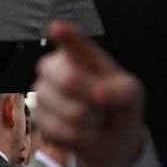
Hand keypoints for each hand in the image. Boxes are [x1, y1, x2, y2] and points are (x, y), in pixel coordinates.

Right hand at [32, 21, 146, 166]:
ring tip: (93, 119)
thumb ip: (118, 90)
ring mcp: (43, 92)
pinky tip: (80, 131)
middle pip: (68, 80)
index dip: (66, 35)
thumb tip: (97, 94)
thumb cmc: (119, 107)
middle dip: (92, 100)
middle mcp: (57, 69)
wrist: (108, 137)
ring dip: (89, 123)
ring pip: (66, 111)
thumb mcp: (130, 94)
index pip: (73, 42)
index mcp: (82, 56)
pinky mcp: (37, 116)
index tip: (57, 28)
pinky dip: (78, 138)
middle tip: (102, 104)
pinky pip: (59, 132)